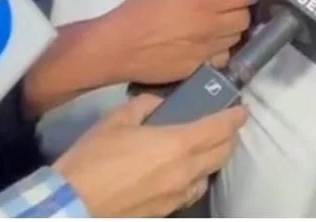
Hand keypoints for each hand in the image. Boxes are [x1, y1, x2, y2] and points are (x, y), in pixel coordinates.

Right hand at [54, 94, 246, 216]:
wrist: (74, 203)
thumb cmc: (94, 158)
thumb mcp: (116, 120)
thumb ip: (144, 106)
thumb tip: (158, 104)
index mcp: (178, 143)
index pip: (219, 128)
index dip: (234, 118)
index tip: (242, 110)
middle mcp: (186, 170)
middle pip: (222, 153)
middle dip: (228, 137)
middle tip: (224, 127)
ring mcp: (178, 194)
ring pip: (209, 174)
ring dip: (213, 159)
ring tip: (205, 148)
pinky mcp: (167, 211)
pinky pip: (192, 191)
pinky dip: (196, 179)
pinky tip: (185, 173)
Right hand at [105, 0, 252, 83]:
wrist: (118, 47)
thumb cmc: (140, 10)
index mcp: (205, 1)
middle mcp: (212, 27)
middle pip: (244, 19)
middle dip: (240, 12)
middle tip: (228, 9)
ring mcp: (208, 50)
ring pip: (236, 39)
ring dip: (231, 31)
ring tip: (217, 27)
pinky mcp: (200, 68)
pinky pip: (222, 58)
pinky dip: (220, 51)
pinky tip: (208, 46)